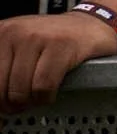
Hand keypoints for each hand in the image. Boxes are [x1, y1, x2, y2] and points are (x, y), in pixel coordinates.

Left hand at [0, 11, 116, 113]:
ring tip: (40, 94)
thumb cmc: (53, 42)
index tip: (4, 109)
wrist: (91, 24)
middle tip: (25, 102)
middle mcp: (13, 32)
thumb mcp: (18, 48)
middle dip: (13, 104)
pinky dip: (47, 97)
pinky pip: (43, 87)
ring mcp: (37, 37)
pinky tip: (52, 91)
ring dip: (32, 102)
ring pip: (20, 91)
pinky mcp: (60, 46)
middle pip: (0, 89)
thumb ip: (3, 72)